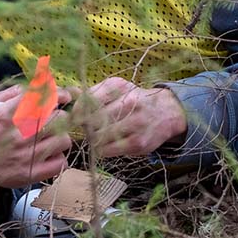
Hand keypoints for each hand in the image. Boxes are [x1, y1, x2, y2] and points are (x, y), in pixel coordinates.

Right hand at [0, 85, 74, 215]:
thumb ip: (14, 92)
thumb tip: (40, 84)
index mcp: (9, 115)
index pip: (43, 99)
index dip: (59, 95)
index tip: (65, 96)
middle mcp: (19, 135)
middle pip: (59, 118)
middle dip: (59, 116)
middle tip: (53, 119)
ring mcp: (28, 156)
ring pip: (64, 140)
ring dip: (60, 137)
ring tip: (50, 138)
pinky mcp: (35, 173)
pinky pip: (61, 161)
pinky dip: (58, 157)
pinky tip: (48, 154)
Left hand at [65, 77, 186, 156]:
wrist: (167, 112)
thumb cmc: (135, 98)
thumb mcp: (117, 87)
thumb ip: (93, 91)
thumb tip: (70, 96)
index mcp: (120, 88)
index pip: (88, 101)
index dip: (77, 111)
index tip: (76, 116)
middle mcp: (129, 104)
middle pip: (92, 121)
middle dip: (85, 125)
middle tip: (87, 126)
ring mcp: (135, 125)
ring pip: (98, 137)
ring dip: (92, 137)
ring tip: (97, 133)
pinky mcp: (138, 144)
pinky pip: (107, 151)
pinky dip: (101, 148)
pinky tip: (105, 143)